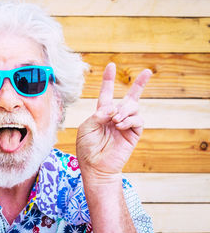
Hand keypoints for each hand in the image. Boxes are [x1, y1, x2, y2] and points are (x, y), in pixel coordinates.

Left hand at [76, 63, 151, 178]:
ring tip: (115, 121)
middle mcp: (115, 116)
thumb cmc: (87, 148)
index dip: (109, 79)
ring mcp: (126, 125)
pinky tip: (120, 125)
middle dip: (140, 84)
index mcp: (102, 113)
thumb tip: (113, 108)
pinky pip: (138, 120)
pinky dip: (129, 120)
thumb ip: (97, 115)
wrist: (96, 167)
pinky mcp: (133, 134)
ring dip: (125, 111)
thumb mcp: (86, 128)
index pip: (107, 93)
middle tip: (146, 74)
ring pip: (133, 107)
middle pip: (130, 97)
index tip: (111, 65)